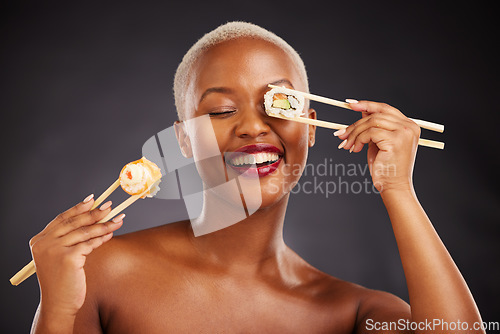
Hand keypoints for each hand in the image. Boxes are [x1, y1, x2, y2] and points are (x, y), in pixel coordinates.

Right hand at [29, 195, 123, 318]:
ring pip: (85, 232)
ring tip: (119, 220)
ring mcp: (55, 250)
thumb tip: (95, 218)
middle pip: (74, 222)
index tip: (93, 199)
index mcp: (39, 240)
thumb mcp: (60, 256)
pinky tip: (111, 234)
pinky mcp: (68, 257)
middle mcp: (44, 243)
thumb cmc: (62, 281)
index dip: (78, 208)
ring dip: (104, 225)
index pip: (62, 218)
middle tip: (111, 206)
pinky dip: (102, 238)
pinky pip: (90, 243)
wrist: (59, 304)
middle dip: (95, 213)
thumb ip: (70, 239)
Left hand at [335, 100, 419, 192]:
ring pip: (371, 123)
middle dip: (356, 124)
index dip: (367, 104)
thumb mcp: (378, 142)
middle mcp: (409, 126)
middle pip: (376, 115)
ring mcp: (404, 132)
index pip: (385, 108)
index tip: (351, 104)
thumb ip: (373, 127)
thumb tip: (362, 111)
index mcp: (408, 125)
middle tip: (342, 134)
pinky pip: (370, 133)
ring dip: (355, 133)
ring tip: (347, 144)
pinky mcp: (396, 141)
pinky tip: (355, 149)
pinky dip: (359, 140)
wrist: (393, 186)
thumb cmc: (386, 167)